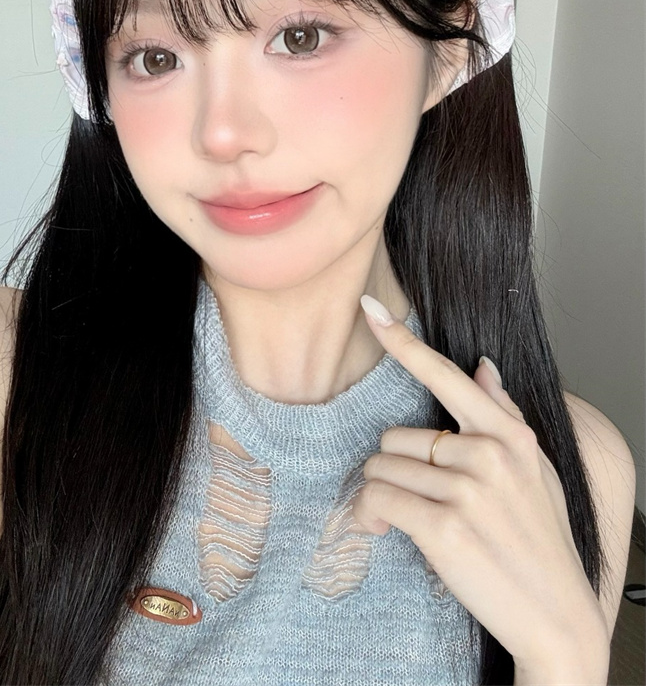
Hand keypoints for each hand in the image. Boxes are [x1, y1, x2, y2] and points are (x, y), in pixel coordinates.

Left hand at [352, 294, 608, 676]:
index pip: (446, 376)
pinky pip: (377, 500)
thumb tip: (484, 366)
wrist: (556, 615)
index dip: (403, 342)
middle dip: (395, 470)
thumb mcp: (536, 471)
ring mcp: (466, 488)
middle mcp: (488, 452)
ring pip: (380, 468)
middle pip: (393, 437)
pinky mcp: (443, 525)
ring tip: (409, 520)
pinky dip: (371, 517)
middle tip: (417, 499)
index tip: (370, 310)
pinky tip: (387, 531)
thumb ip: (505, 416)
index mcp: (509, 435)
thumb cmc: (542, 541)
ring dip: (382, 495)